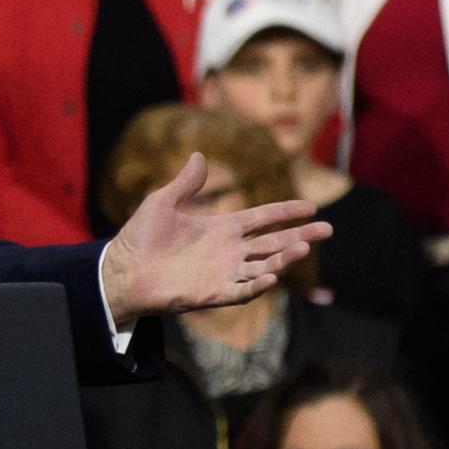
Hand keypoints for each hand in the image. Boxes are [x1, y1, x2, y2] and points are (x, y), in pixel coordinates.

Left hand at [98, 153, 329, 326]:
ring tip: (304, 247)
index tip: (311, 205)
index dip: (285, 211)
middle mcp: (227, 251)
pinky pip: (241, 290)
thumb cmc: (138, 238)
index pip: (262, 218)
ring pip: (263, 266)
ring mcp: (222, 273)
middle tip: (327, 229)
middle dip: (300, 236)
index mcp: (220, 228)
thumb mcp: (161, 203)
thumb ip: (184, 183)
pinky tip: (272, 275)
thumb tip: (198, 155)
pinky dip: (257, 285)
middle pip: (272, 242)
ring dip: (284, 258)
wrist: (120, 271)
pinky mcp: (212, 294)